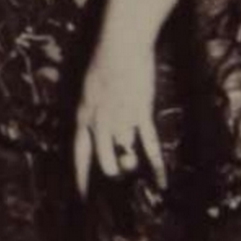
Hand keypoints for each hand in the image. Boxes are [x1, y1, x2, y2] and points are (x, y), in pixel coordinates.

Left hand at [72, 32, 166, 197]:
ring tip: (134, 168)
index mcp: (83, 115)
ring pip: (125, 154)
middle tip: (119, 176)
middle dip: (112, 172)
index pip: (79, 154)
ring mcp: (121, 118)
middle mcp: (99, 121)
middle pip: (103, 161)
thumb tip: (104, 129)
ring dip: (132, 163)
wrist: (122, 45)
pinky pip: (149, 146)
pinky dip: (156, 165)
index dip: (81, 176)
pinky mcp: (141, 114)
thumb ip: (94, 110)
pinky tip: (161, 182)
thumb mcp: (90, 88)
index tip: (83, 196)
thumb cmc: (105, 61)